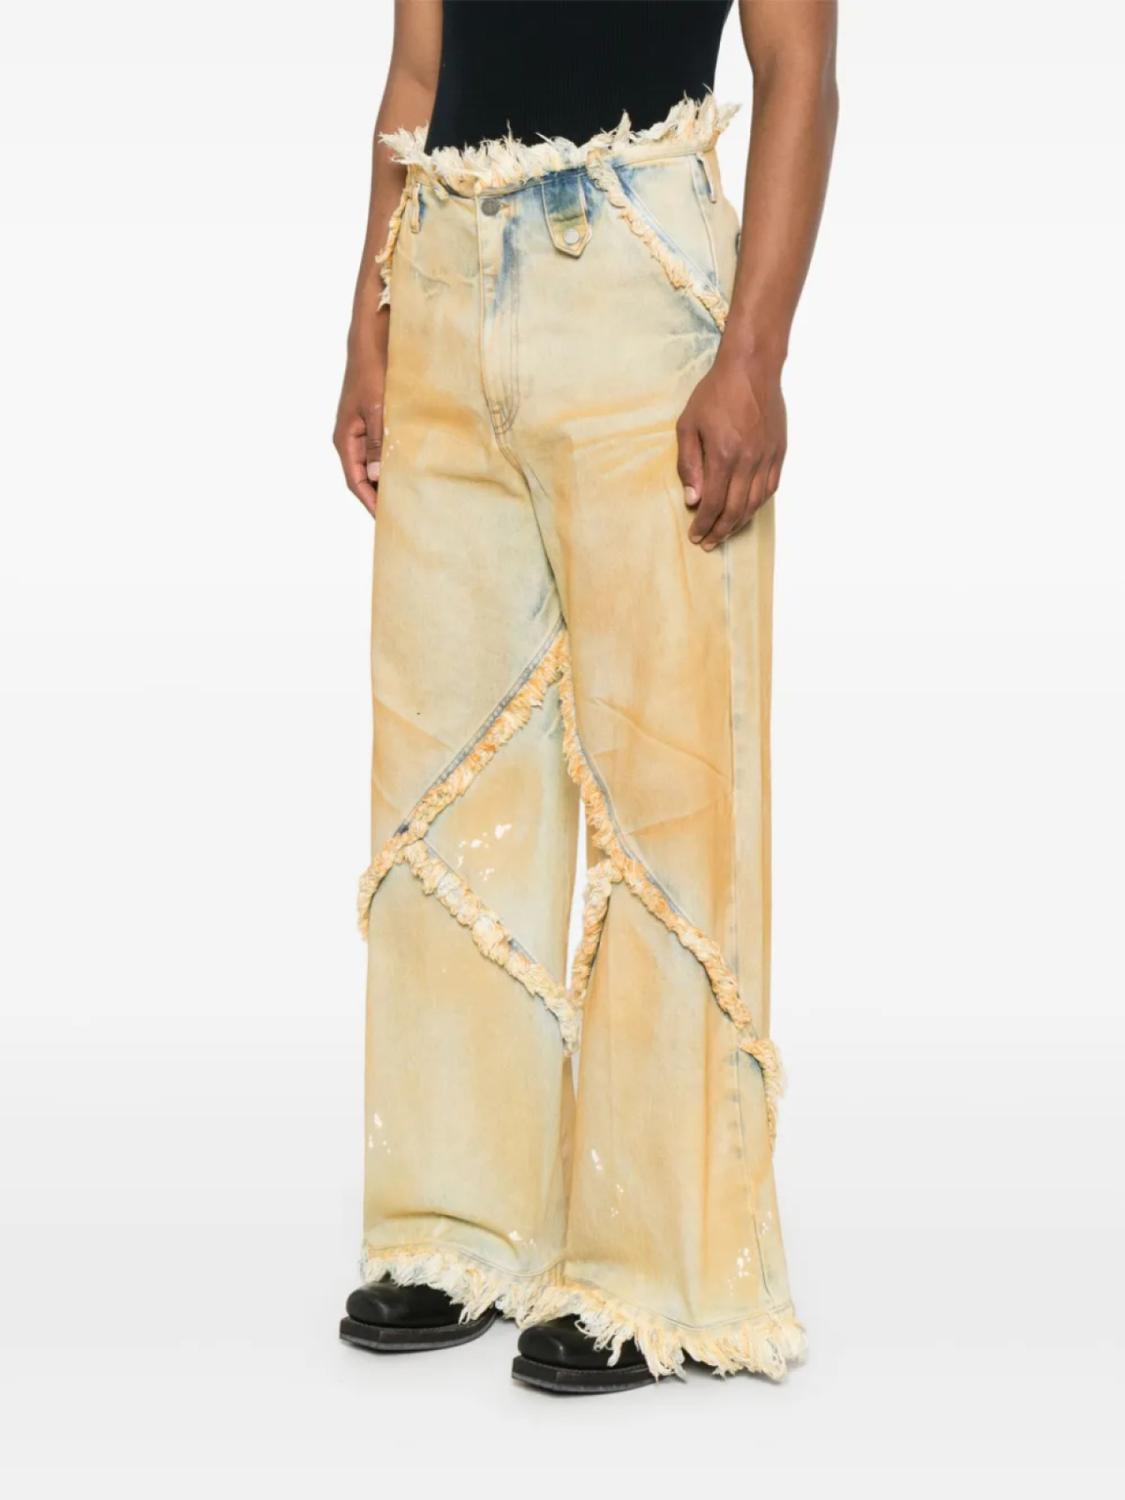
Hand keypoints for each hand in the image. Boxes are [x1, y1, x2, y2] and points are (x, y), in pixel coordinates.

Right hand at [333, 314, 389, 517]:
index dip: (370, 502)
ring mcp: (362, 431)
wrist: (372, 340)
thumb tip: (376, 476)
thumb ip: (378, 441)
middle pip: (363, 478)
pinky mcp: (374, 423)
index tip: (386, 520)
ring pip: (373, 466)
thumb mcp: (377, 407)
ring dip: (387, 482)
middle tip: (402, 515)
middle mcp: (351, 439)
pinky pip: (382, 451)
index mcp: (346, 439)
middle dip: (379, 497)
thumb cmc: (372, 370)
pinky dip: (393, 464)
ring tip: (407, 499)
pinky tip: (409, 471)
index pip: (355, 481)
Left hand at [676, 350, 786, 549]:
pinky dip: (758, 505)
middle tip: (709, 543)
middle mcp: (747, 461)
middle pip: (735, 510)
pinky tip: (747, 510)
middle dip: (720, 531)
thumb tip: (692, 499)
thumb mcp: (688, 425)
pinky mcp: (779, 452)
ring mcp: (766, 457)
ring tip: (725, 532)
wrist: (751, 368)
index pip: (712, 503)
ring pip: (755, 503)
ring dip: (739, 522)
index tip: (696, 537)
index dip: (703, 525)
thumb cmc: (715, 393)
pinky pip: (770, 488)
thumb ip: (688, 464)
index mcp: (722, 455)